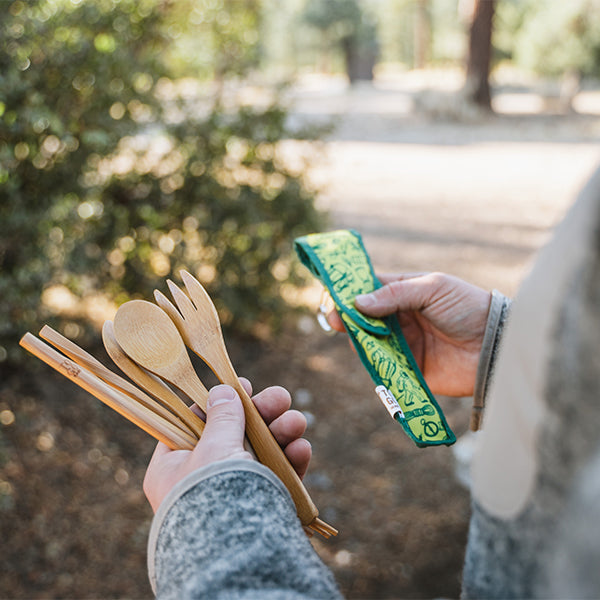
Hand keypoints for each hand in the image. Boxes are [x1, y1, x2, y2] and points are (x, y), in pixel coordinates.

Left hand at [143, 380, 310, 511]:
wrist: (233, 554)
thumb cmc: (211, 494)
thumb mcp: (213, 447)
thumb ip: (222, 417)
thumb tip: (222, 391)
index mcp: (173, 466)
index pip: (194, 424)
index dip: (219, 402)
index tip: (243, 386)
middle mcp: (202, 478)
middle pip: (234, 434)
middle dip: (263, 414)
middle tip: (281, 398)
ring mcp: (233, 491)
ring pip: (261, 452)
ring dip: (282, 433)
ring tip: (297, 422)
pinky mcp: (260, 504)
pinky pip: (277, 476)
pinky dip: (291, 460)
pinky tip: (301, 449)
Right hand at [328, 272, 490, 396]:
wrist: (495, 345)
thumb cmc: (468, 307)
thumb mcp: (433, 289)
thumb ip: (395, 293)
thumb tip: (358, 302)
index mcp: (405, 292)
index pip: (370, 289)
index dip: (350, 291)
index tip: (333, 295)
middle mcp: (400, 318)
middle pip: (363, 317)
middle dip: (347, 317)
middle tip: (334, 319)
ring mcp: (403, 343)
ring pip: (368, 341)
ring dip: (358, 338)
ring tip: (356, 335)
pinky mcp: (408, 368)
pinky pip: (382, 365)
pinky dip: (371, 361)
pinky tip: (366, 354)